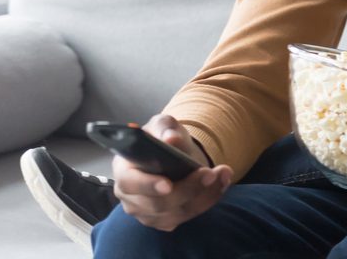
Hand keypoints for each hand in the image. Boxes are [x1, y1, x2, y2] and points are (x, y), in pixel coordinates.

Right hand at [112, 114, 232, 230]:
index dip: (148, 186)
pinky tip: (222, 183)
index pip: (130, 184)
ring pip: (178, 213)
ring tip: (223, 173)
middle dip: (188, 189)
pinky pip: (189, 215)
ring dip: (205, 194)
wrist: (173, 154)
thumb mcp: (163, 125)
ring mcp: (147, 213)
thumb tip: (171, 140)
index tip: (168, 184)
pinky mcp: (166, 220)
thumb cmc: (162, 138)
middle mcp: (131, 198)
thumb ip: (165, 129)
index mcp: (124, 171)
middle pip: (158, 204)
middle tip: (210, 172)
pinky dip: (209, 200)